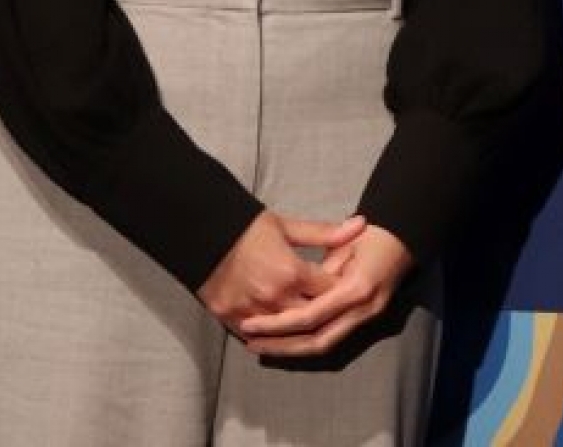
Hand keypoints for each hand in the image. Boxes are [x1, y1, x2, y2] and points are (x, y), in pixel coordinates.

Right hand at [196, 211, 363, 331]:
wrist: (201, 234)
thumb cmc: (248, 228)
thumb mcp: (289, 227)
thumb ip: (326, 234)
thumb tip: (362, 225)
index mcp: (292, 273)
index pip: (330, 292)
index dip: (341, 290)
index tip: (347, 287)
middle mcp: (274, 297)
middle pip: (311, 317)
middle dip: (323, 313)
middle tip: (332, 310)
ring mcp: (251, 311)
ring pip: (284, 334)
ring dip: (297, 331)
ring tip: (308, 327)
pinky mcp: (229, 317)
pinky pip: (255, 336)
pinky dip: (268, 336)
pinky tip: (277, 335)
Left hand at [235, 222, 414, 358]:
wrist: (404, 240)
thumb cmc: (371, 236)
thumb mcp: (342, 244)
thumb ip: (319, 269)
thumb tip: (288, 290)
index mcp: (356, 288)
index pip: (312, 316)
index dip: (279, 324)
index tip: (250, 323)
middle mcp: (362, 309)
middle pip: (316, 340)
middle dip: (281, 345)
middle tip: (250, 342)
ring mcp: (367, 318)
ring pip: (324, 346)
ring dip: (291, 350)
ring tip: (260, 347)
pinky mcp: (366, 322)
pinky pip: (332, 340)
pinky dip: (306, 344)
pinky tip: (284, 344)